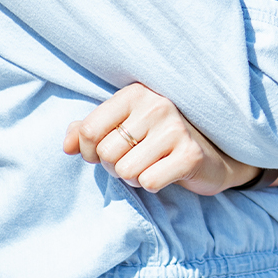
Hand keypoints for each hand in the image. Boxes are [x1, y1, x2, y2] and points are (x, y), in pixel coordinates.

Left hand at [63, 83, 257, 194]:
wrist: (211, 154)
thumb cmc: (157, 140)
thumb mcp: (122, 128)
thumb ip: (88, 131)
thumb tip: (67, 145)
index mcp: (136, 93)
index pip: (89, 130)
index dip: (90, 151)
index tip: (106, 152)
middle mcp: (157, 105)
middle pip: (106, 154)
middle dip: (115, 165)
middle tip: (137, 159)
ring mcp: (176, 129)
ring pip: (125, 171)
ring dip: (134, 176)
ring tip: (152, 164)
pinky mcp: (190, 154)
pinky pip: (148, 182)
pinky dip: (152, 184)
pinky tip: (167, 172)